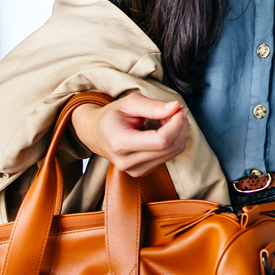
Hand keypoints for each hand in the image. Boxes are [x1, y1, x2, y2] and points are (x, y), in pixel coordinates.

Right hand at [70, 92, 189, 177]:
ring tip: (167, 118)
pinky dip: (173, 140)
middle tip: (176, 110)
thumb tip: (176, 107)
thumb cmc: (112, 116)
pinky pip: (169, 156)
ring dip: (178, 132)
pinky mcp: (143, 172)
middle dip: (180, 125)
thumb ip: (153, 106)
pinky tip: (164, 130)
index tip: (180, 109)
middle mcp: (127, 162)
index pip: (161, 140)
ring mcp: (135, 170)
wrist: (95, 134)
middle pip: (170, 146)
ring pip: (173, 152)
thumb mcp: (129, 103)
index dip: (177, 124)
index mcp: (121, 144)